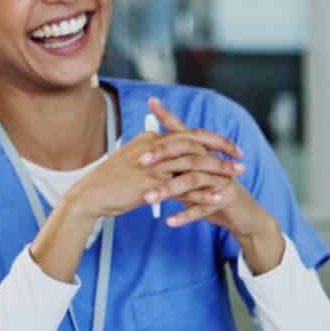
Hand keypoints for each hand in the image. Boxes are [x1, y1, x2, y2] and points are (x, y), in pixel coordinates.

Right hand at [64, 103, 246, 222]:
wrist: (89, 196)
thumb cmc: (111, 181)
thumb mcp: (133, 161)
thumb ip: (154, 157)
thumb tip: (171, 157)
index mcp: (150, 139)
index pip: (187, 133)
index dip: (211, 138)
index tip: (229, 146)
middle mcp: (153, 148)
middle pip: (195, 142)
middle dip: (221, 149)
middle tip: (241, 157)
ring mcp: (152, 166)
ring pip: (193, 163)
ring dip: (218, 169)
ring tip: (237, 177)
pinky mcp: (150, 185)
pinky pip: (184, 187)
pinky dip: (202, 193)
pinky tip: (218, 197)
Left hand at [137, 101, 280, 265]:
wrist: (243, 214)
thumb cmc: (212, 193)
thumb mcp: (191, 177)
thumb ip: (173, 167)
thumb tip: (144, 155)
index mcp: (203, 153)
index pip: (184, 131)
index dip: (169, 116)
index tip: (151, 102)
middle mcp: (214, 161)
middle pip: (188, 151)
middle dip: (164, 154)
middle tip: (141, 160)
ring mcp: (221, 180)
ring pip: (193, 180)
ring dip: (169, 190)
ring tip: (148, 199)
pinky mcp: (226, 199)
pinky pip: (203, 207)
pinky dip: (186, 215)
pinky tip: (169, 221)